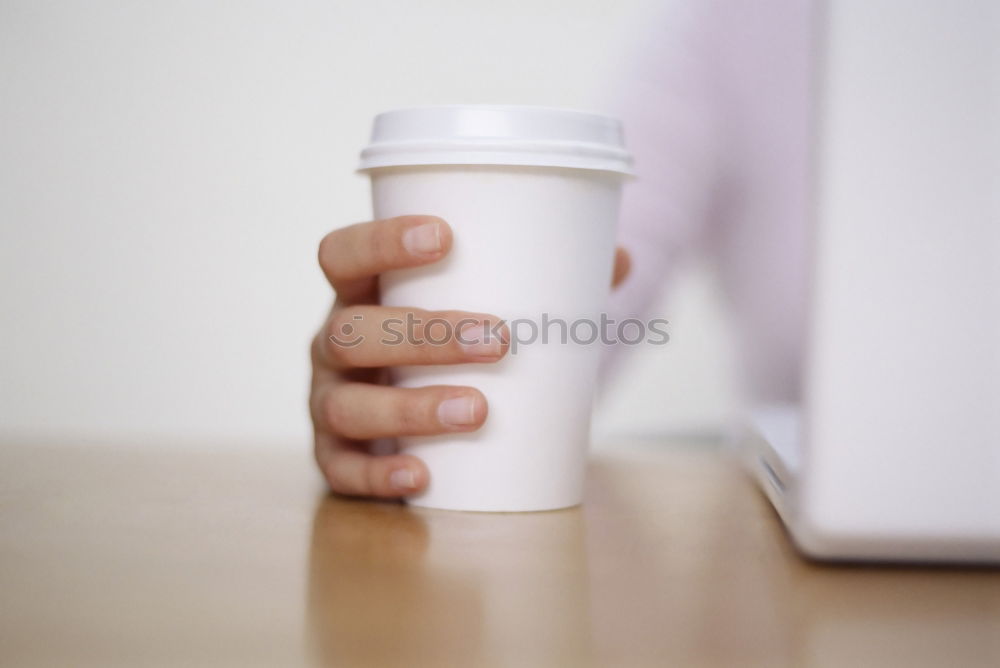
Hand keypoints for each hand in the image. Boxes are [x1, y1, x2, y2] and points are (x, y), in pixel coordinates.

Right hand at [310, 215, 630, 498]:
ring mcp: (327, 402)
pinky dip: (380, 474)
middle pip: (351, 331)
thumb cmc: (450, 348)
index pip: (343, 253)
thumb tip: (621, 259)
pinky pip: (340, 471)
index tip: (444, 237)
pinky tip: (422, 474)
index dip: (381, 241)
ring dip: (410, 407)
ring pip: (347, 404)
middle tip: (499, 340)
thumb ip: (547, 283)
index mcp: (362, 293)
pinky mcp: (333, 458)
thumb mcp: (487, 310)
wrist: (419, 417)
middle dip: (423, 334)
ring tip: (478, 411)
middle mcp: (334, 344)